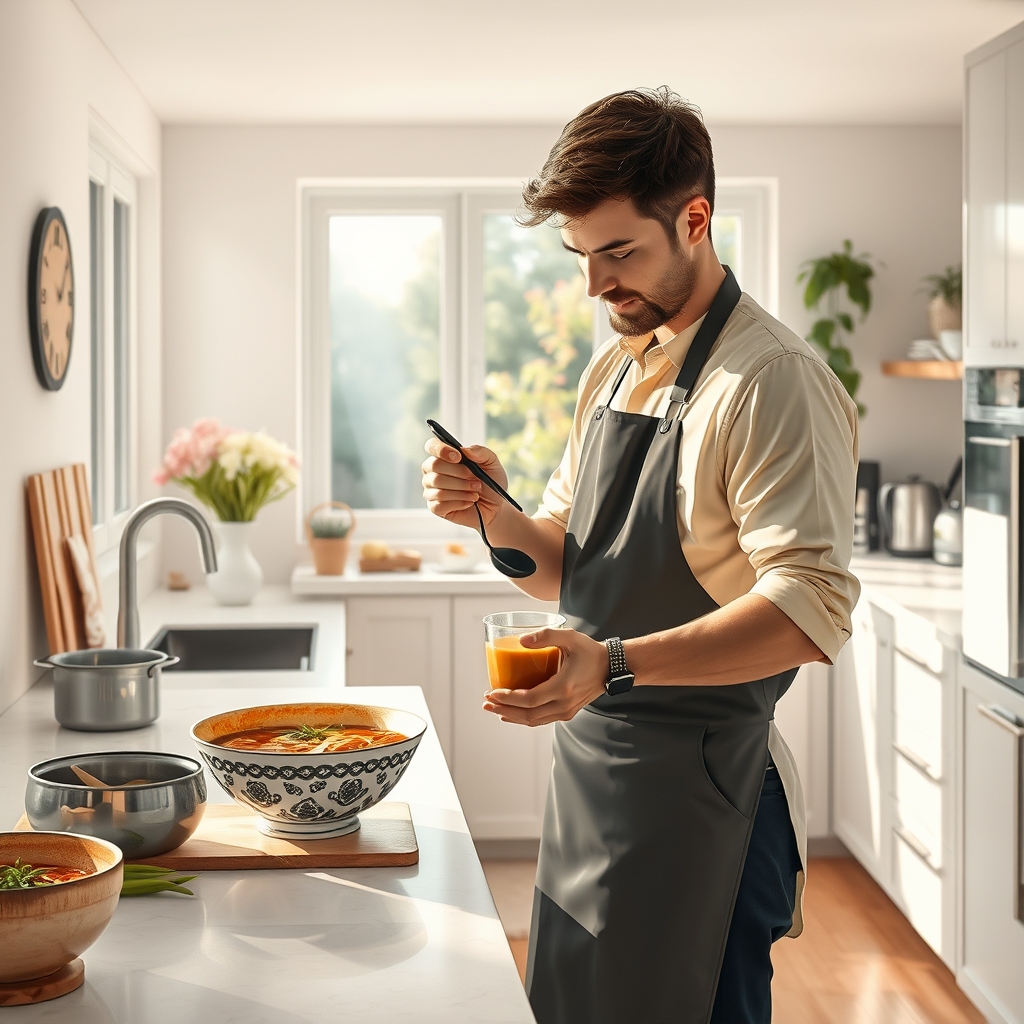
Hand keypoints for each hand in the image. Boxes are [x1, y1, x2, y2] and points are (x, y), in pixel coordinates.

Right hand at [422, 438, 507, 530]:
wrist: (494, 506)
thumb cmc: (490, 482)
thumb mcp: (492, 463)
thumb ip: (481, 452)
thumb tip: (464, 450)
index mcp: (444, 457)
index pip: (432, 446)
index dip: (441, 450)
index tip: (458, 457)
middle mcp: (433, 472)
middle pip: (434, 466)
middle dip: (459, 473)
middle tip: (476, 480)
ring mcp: (431, 490)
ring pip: (439, 486)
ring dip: (462, 490)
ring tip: (475, 493)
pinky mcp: (435, 507)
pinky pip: (441, 503)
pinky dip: (460, 502)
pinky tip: (469, 502)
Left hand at [483, 628, 607, 725]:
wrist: (612, 667)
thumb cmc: (590, 651)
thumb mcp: (570, 637)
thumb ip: (546, 635)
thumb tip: (521, 640)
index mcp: (563, 687)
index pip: (529, 700)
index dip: (507, 698)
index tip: (491, 692)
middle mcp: (564, 704)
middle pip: (527, 715)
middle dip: (503, 710)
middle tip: (486, 702)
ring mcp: (566, 711)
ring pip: (533, 721)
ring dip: (511, 716)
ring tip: (494, 708)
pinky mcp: (567, 712)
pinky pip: (541, 719)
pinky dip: (524, 718)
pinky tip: (512, 714)